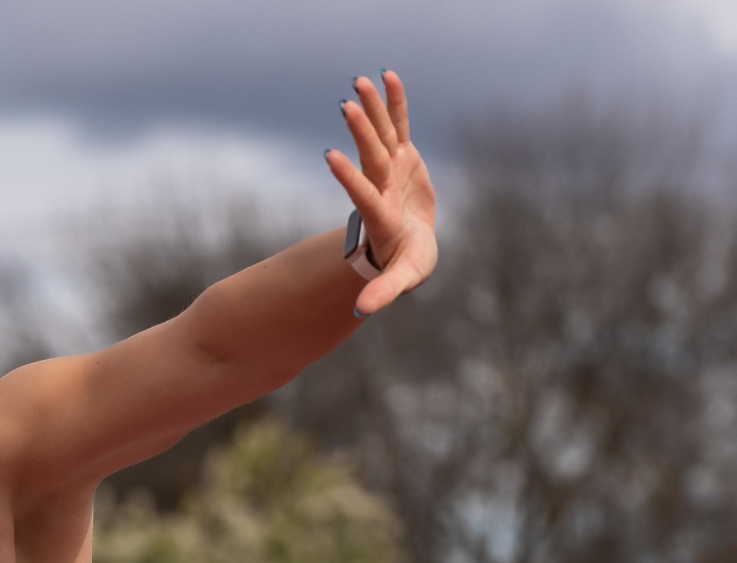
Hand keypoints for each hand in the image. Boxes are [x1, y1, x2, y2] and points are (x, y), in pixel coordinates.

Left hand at [326, 70, 437, 316]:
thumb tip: (359, 312)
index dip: (349, 178)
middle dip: (362, 133)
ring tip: (359, 82)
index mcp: (382, 216)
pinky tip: (387, 76)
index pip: (363, 195)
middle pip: (372, 158)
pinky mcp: (403, 158)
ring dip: (373, 110)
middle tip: (346, 106)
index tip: (329, 155)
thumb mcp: (402, 279)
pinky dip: (395, 103)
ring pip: (382, 136)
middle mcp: (382, 189)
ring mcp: (391, 170)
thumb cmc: (406, 265)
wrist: (406, 246)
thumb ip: (384, 292)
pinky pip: (399, 125)